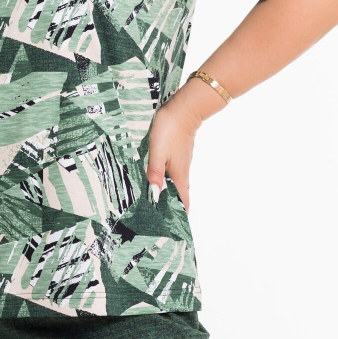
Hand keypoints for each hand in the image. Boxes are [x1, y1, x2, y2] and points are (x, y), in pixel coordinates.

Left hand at [145, 81, 207, 213]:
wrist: (183, 109)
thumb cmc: (170, 130)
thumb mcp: (157, 152)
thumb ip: (154, 173)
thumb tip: (154, 196)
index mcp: (179, 175)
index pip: (183, 202)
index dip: (181, 216)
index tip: (176, 230)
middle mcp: (182, 172)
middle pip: (180, 196)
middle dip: (173, 210)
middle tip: (162, 222)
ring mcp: (181, 164)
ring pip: (177, 186)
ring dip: (170, 197)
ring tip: (158, 207)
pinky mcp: (179, 156)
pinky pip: (174, 175)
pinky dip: (168, 184)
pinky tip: (158, 183)